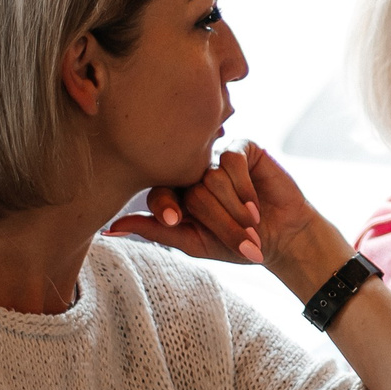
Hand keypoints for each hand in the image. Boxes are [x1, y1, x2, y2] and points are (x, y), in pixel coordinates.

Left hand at [107, 140, 354, 300]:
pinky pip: (231, 160)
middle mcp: (192, 170)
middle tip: (240, 239)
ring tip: (251, 221)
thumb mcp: (193, 242)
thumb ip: (156, 231)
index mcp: (175, 191)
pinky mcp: (242, 146)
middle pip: (190, 189)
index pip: (159, 193)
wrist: (281, 238)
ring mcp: (216, 156)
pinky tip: (256, 203)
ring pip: (211, 176)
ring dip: (234, 206)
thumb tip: (109, 229)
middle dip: (217, 219)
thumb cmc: (236, 243)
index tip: (178, 220)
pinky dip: (244, 187)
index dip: (167, 207)